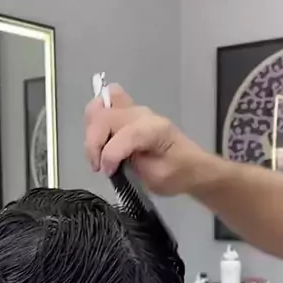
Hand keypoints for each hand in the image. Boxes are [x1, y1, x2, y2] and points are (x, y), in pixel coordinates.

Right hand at [85, 84, 209, 196]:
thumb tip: (109, 162)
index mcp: (154, 129)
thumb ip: (133, 165)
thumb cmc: (177, 174)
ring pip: (99, 105)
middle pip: (103, 115)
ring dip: (92, 132)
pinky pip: (104, 106)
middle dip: (93, 142)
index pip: (124, 134)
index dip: (110, 155)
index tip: (107, 173)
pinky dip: (95, 125)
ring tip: (99, 154)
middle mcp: (142, 114)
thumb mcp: (158, 177)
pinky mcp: (127, 114)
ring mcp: (133, 111)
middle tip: (98, 165)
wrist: (191, 167)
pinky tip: (102, 144)